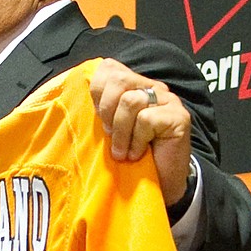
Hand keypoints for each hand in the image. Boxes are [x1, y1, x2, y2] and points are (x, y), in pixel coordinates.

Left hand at [89, 58, 191, 204]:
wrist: (158, 182)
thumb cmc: (130, 155)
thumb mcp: (108, 129)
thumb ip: (98, 110)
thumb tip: (72, 97)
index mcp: (134, 85)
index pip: (109, 68)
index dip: (97, 92)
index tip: (99, 119)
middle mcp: (152, 87)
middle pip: (119, 80)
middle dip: (106, 111)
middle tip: (109, 135)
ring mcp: (168, 100)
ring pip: (131, 101)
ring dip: (121, 133)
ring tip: (122, 151)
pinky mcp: (179, 117)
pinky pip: (146, 119)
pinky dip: (137, 141)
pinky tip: (138, 153)